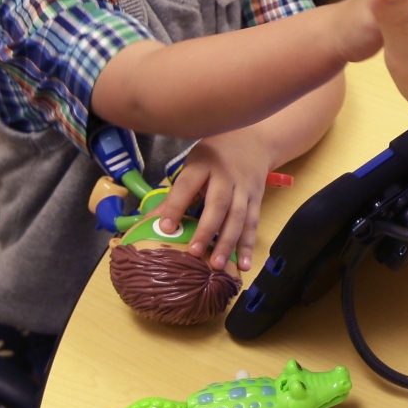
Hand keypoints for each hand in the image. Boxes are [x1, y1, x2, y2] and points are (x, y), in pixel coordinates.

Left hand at [155, 130, 270, 271]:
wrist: (254, 141)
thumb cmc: (214, 155)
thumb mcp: (193, 164)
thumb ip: (176, 192)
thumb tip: (150, 221)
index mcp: (203, 164)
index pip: (188, 186)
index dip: (176, 206)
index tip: (164, 228)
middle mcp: (226, 176)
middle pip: (218, 203)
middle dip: (206, 229)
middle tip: (194, 253)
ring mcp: (245, 188)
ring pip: (238, 217)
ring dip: (228, 242)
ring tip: (217, 266)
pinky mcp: (257, 199)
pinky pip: (253, 223)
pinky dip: (248, 245)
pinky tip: (243, 265)